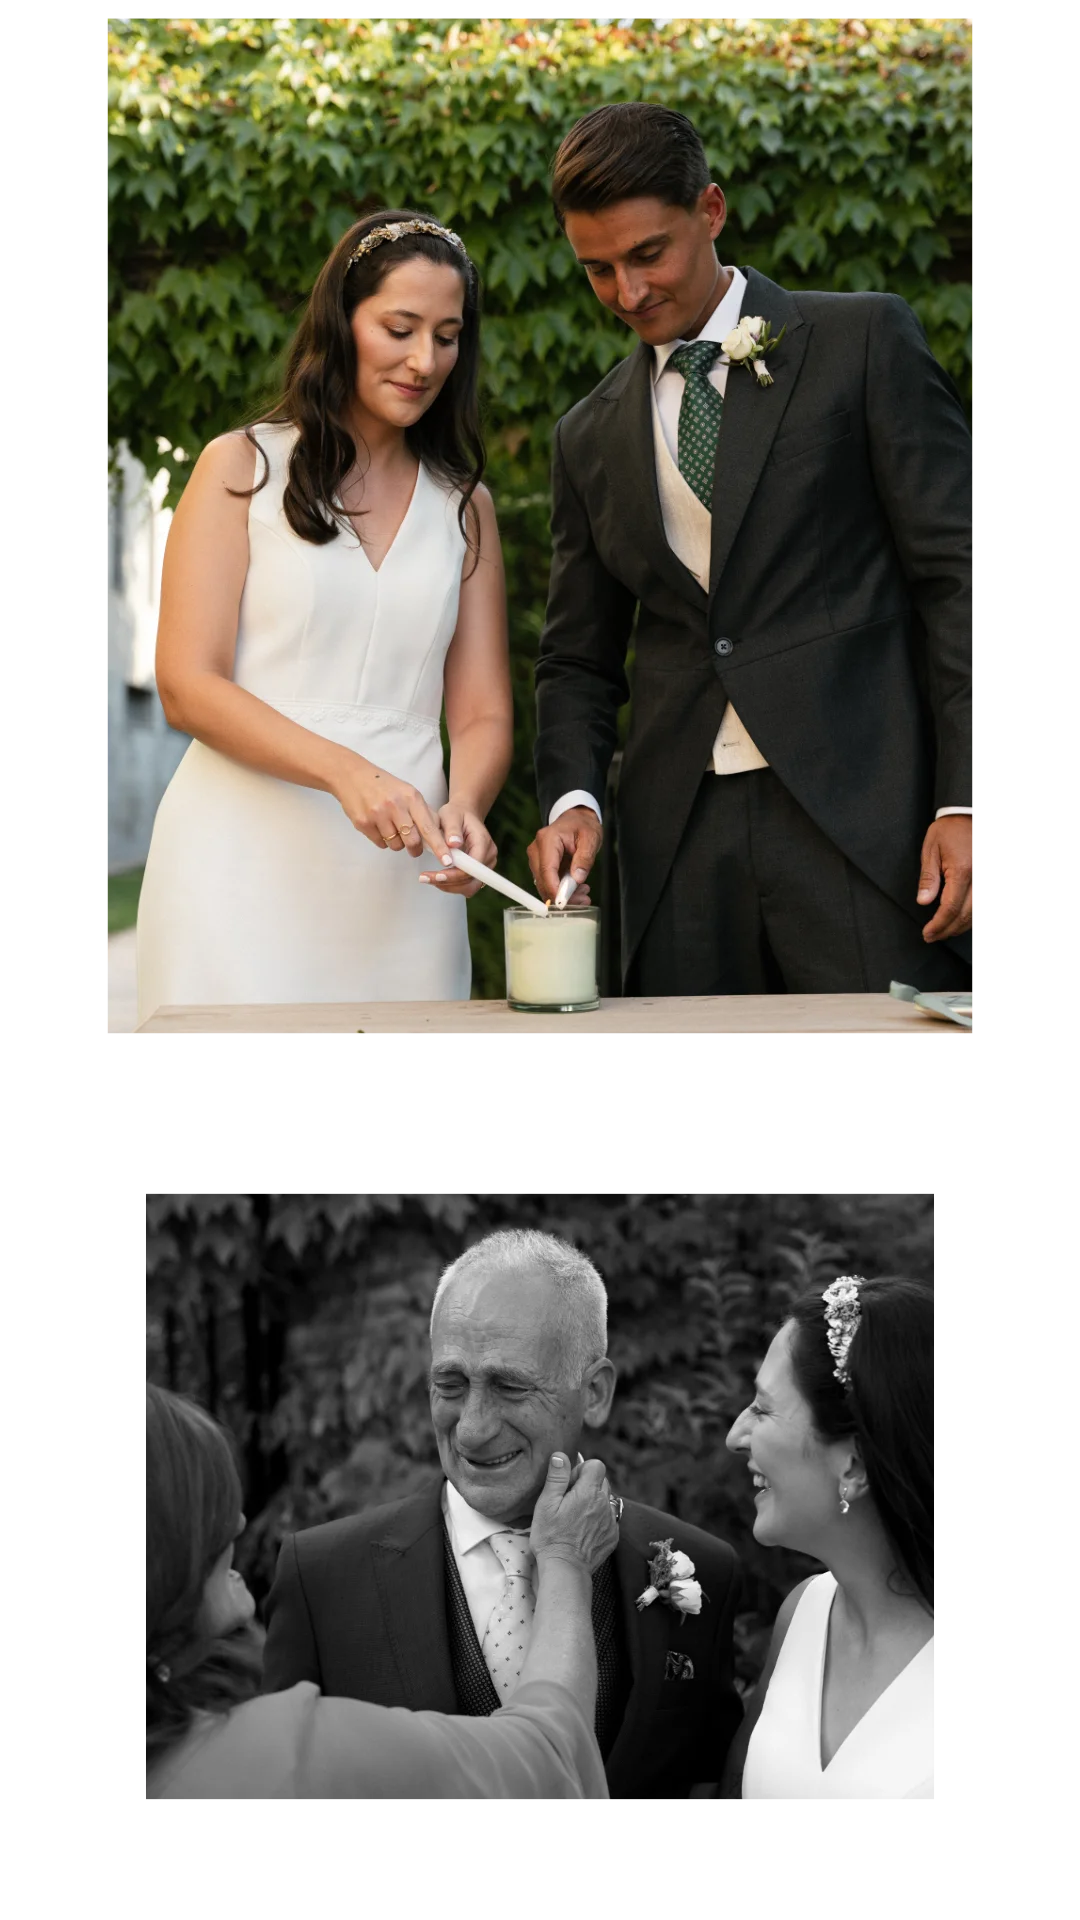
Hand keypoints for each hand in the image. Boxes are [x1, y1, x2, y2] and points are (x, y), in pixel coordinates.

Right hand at [331, 753, 452, 866]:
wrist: (352, 776)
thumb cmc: (384, 785)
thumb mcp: (407, 792)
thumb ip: (422, 811)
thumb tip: (439, 833)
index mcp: (411, 797)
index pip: (429, 827)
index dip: (439, 846)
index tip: (448, 860)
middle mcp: (395, 806)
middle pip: (412, 841)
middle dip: (415, 849)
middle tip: (414, 848)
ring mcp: (378, 815)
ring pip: (395, 845)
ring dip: (396, 842)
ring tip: (390, 827)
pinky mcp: (363, 823)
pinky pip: (380, 844)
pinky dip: (383, 840)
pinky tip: (379, 825)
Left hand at [419, 803, 496, 897]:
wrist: (464, 816)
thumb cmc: (457, 815)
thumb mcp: (450, 815)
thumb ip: (452, 829)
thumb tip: (453, 844)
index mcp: (484, 842)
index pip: (473, 867)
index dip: (455, 875)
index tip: (436, 876)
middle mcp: (489, 856)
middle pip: (472, 881)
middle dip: (449, 883)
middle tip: (426, 878)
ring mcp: (485, 866)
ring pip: (469, 887)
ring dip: (448, 886)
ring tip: (428, 878)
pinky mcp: (478, 872)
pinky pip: (466, 885)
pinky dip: (451, 884)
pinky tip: (437, 877)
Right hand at [527, 806, 600, 906]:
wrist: (576, 819)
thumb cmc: (583, 826)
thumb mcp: (591, 838)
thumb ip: (585, 858)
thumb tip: (577, 879)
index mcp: (547, 839)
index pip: (546, 870)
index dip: (554, 889)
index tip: (566, 903)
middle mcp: (537, 850)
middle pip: (543, 881)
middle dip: (562, 895)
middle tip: (584, 899)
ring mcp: (536, 858)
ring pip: (544, 886)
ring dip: (564, 895)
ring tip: (584, 892)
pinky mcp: (540, 866)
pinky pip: (548, 883)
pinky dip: (561, 891)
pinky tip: (577, 889)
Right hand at [529, 1452, 617, 1575]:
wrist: (565, 1570)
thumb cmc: (551, 1537)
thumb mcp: (546, 1504)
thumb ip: (557, 1477)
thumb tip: (561, 1455)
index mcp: (588, 1493)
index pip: (596, 1465)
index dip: (582, 1470)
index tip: (569, 1485)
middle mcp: (604, 1504)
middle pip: (602, 1481)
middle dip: (587, 1486)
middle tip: (569, 1502)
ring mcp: (611, 1521)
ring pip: (606, 1500)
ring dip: (594, 1502)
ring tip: (576, 1517)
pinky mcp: (613, 1536)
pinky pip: (609, 1518)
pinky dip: (598, 1520)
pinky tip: (583, 1531)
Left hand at [917, 815, 974, 941]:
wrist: (967, 815)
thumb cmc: (948, 830)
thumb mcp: (930, 850)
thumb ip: (928, 878)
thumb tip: (924, 901)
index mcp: (961, 871)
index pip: (950, 908)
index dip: (938, 925)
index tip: (928, 933)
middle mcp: (978, 878)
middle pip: (965, 915)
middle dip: (947, 930)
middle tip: (932, 936)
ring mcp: (984, 880)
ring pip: (976, 914)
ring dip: (960, 927)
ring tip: (943, 932)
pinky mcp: (985, 880)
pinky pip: (981, 905)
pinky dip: (971, 917)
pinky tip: (959, 921)